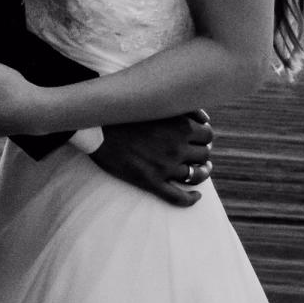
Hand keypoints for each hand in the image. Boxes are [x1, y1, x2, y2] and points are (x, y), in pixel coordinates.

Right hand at [90, 111, 212, 206]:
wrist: (95, 126)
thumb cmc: (126, 111)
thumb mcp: (157, 103)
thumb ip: (184, 107)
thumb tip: (205, 118)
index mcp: (180, 125)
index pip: (207, 134)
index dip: (205, 136)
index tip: (200, 136)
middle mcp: (176, 146)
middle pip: (204, 154)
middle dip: (203, 152)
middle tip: (198, 151)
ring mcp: (164, 167)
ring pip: (196, 175)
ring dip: (202, 173)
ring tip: (202, 170)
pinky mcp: (151, 182)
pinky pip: (178, 197)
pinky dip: (191, 199)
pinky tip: (197, 196)